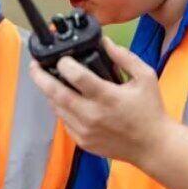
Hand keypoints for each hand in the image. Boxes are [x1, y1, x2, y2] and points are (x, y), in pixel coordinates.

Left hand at [28, 37, 171, 165]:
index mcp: (108, 97)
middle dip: (40, 77)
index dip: (64, 64)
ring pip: (56, 107)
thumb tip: (104, 42)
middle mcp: (93, 115)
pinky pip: (63, 121)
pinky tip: (64, 99)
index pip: (77, 77)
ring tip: (47, 80)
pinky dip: (60, 108)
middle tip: (34, 66)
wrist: (153, 146)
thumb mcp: (145, 77)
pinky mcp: (82, 141)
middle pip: (57, 93)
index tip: (62, 57)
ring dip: (49, 93)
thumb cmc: (150, 110)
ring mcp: (85, 130)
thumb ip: (124, 57)